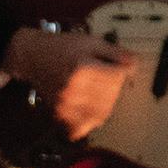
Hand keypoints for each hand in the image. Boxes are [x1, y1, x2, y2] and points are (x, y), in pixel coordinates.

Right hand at [1, 27, 136, 140]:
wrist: (34, 56)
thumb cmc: (63, 47)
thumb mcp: (92, 42)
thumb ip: (115, 53)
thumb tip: (134, 64)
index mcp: (83, 68)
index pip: (117, 77)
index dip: (123, 71)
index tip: (121, 66)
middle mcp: (74, 89)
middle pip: (111, 96)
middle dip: (116, 87)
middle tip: (112, 77)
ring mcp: (66, 103)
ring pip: (100, 113)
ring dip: (108, 103)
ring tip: (102, 90)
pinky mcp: (60, 112)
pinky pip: (82, 126)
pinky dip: (92, 120)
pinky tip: (93, 109)